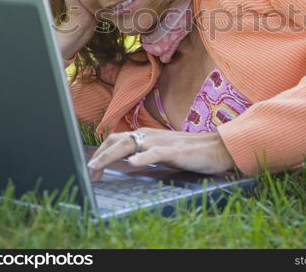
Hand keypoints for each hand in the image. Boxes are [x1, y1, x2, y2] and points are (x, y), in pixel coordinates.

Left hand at [87, 128, 235, 180]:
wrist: (216, 147)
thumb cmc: (191, 151)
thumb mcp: (164, 151)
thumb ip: (147, 152)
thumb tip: (128, 159)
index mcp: (148, 135)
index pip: (118, 139)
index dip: (102, 151)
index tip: (92, 166)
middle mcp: (151, 135)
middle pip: (118, 140)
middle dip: (99, 155)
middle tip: (89, 171)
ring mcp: (161, 142)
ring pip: (130, 144)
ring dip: (110, 156)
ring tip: (97, 167)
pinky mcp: (174, 151)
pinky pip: (155, 153)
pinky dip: (142, 157)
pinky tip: (132, 163)